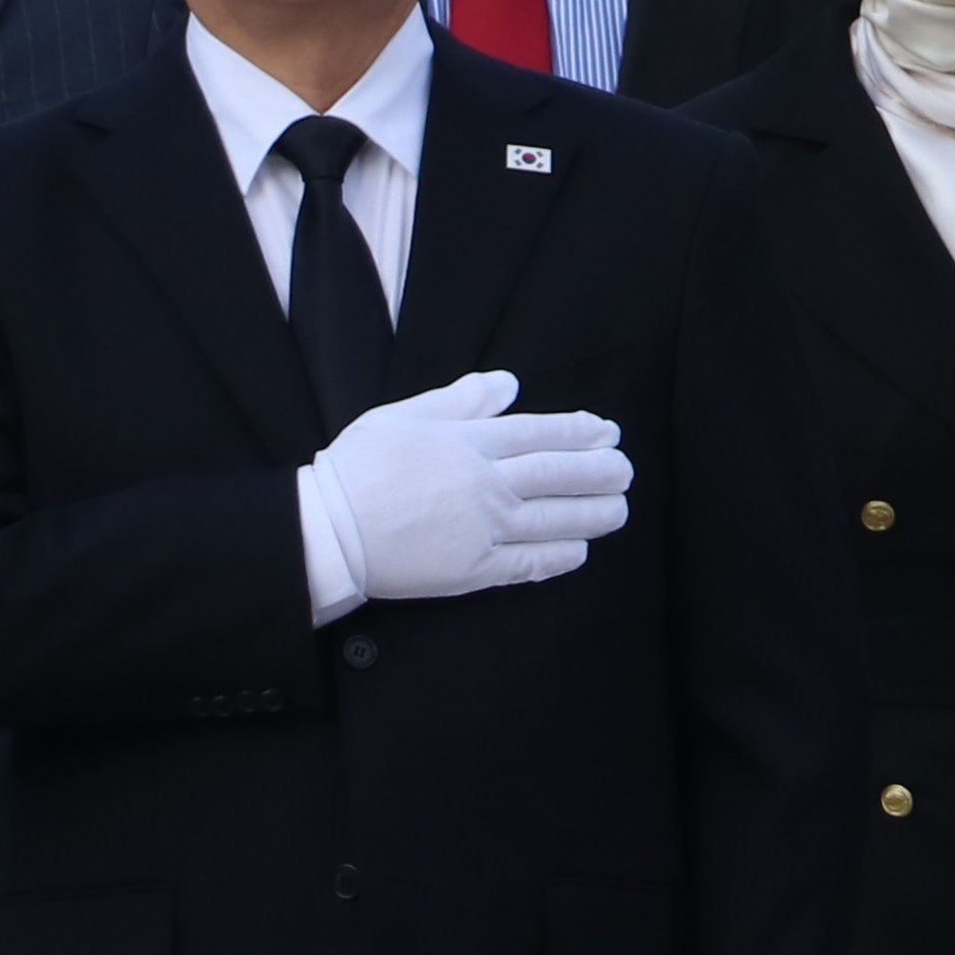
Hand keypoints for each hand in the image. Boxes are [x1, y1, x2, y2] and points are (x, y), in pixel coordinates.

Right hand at [311, 370, 631, 607]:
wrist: (328, 530)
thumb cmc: (359, 467)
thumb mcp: (405, 416)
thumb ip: (460, 400)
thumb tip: (508, 383)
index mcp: (470, 443)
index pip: (539, 433)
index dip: (579, 432)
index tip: (608, 432)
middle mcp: (486, 485)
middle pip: (557, 474)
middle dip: (598, 471)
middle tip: (626, 470)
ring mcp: (483, 530)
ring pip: (553, 519)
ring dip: (593, 513)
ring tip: (620, 508)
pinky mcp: (473, 570)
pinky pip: (527, 564)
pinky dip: (558, 557)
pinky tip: (579, 551)